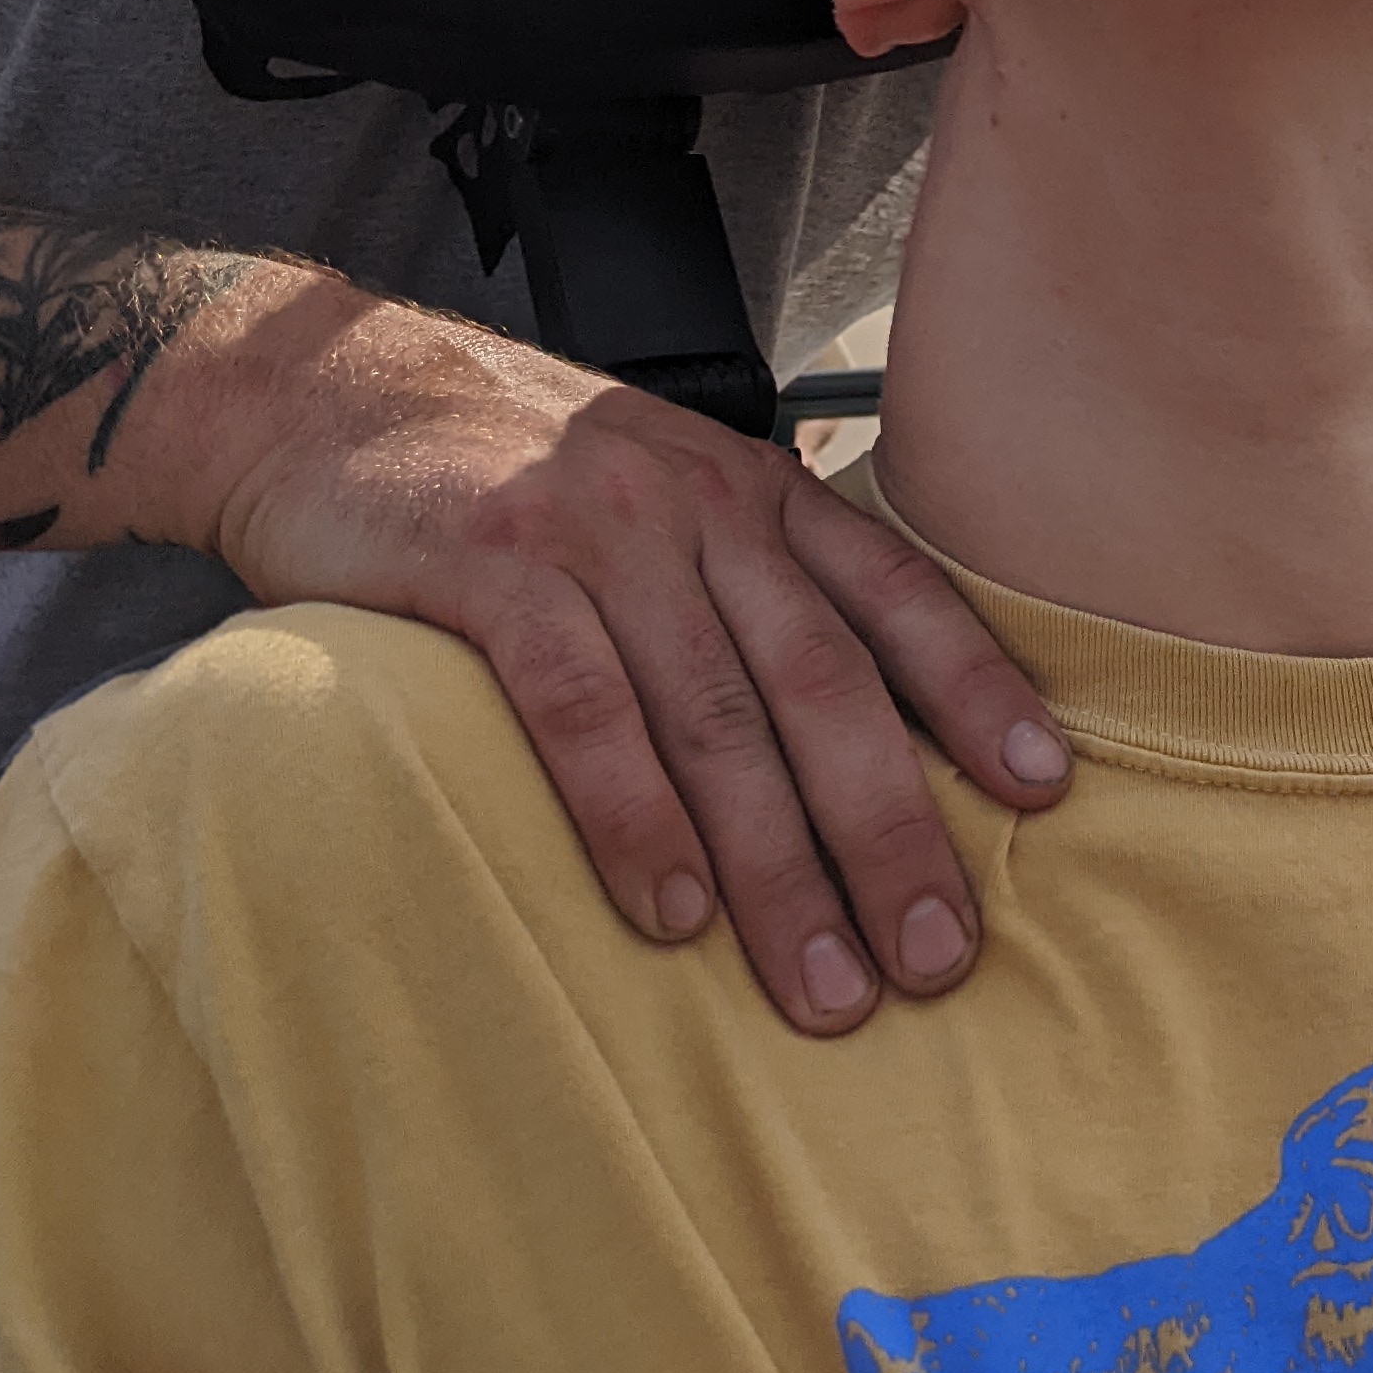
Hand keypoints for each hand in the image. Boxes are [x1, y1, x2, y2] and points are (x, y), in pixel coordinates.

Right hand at [208, 297, 1066, 1035]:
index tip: (1047, 792)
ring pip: (718, 714)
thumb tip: (848, 725)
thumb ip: (744, 580)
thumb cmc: (511, 470)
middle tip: (939, 958)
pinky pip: (582, 705)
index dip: (977, 691)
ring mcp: (597, 530)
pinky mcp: (490, 563)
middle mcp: (699, 502)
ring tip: (824, 986)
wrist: (325, 386)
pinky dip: (633, 816)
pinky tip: (669, 916)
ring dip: (778, 866)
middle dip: (891, 829)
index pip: (896, 593)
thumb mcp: (658, 490)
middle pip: (825, 681)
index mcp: (755, 489)